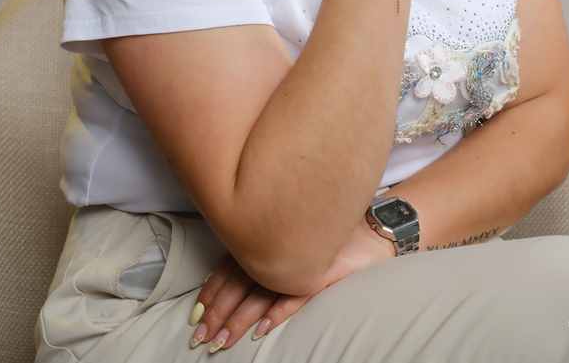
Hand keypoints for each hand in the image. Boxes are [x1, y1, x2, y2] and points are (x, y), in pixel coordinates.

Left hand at [187, 217, 392, 351]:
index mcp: (267, 238)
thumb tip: (230, 281)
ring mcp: (300, 262)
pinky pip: (294, 296)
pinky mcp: (321, 274)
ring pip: (260, 294)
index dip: (211, 291)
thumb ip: (264, 251)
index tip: (195, 314)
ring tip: (223, 341)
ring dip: (239, 320)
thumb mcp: (291, 239)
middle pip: (239, 283)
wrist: (373, 227)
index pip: (230, 266)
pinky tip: (261, 331)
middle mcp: (279, 248)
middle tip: (201, 337)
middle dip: (217, 313)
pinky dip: (276, 314)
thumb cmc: (329, 232)